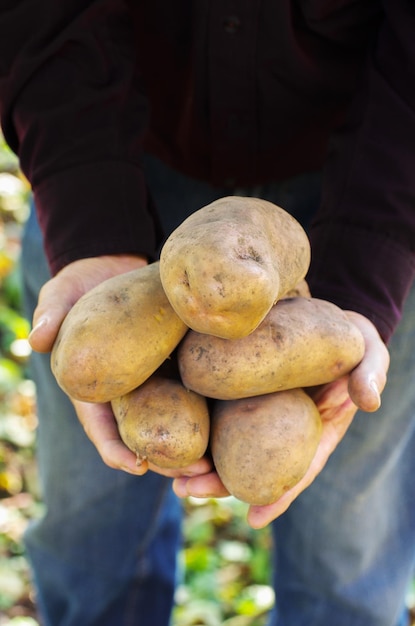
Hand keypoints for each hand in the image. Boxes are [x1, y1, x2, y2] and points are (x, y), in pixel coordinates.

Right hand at [28, 254, 213, 478]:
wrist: (116, 267)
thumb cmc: (83, 285)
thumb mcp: (62, 294)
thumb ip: (51, 314)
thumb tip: (36, 339)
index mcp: (94, 386)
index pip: (100, 426)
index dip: (114, 450)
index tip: (135, 465)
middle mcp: (126, 392)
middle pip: (142, 437)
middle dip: (163, 460)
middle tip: (188, 475)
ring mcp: (153, 382)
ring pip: (171, 426)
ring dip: (191, 450)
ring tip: (214, 467)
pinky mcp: (176, 367)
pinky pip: (191, 397)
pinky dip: (207, 418)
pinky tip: (228, 429)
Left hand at [173, 311, 389, 526]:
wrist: (330, 317)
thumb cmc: (353, 341)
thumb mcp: (372, 355)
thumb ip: (371, 374)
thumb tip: (367, 400)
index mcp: (314, 431)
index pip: (296, 469)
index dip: (278, 495)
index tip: (253, 517)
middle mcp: (282, 427)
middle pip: (250, 463)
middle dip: (218, 482)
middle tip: (188, 490)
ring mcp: (259, 408)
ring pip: (226, 442)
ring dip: (198, 460)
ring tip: (168, 473)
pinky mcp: (241, 383)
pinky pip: (217, 405)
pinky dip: (196, 421)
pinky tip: (170, 428)